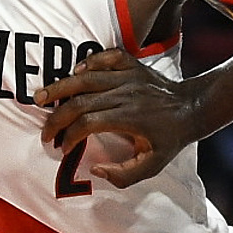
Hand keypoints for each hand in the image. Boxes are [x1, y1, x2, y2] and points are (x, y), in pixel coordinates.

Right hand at [36, 50, 194, 188]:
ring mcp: (128, 76)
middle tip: (45, 131)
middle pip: (80, 101)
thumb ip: (124, 175)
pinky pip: (107, 57)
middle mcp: (125, 94)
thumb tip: (95, 170)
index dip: (70, 137)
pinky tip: (76, 71)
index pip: (87, 124)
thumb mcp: (153, 165)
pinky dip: (89, 61)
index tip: (63, 149)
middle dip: (57, 118)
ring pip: (86, 77)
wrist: (192, 108)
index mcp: (129, 118)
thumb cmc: (170, 139)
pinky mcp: (132, 65)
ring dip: (61, 87)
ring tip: (40, 97)